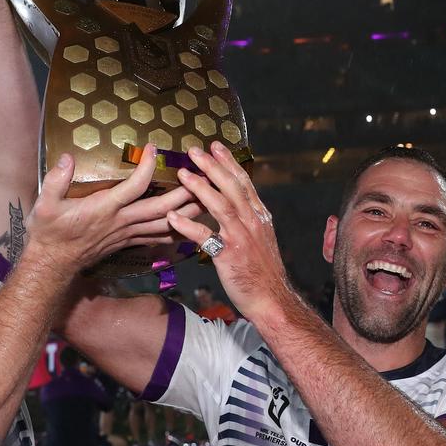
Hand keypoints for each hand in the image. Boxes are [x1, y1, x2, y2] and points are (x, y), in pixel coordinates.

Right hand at [26, 145, 198, 272]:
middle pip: (159, 208)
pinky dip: (175, 232)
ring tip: (207, 200)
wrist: (52, 263)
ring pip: (163, 224)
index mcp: (104, 208)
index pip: (133, 187)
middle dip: (183, 194)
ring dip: (186, 213)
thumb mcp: (45, 204)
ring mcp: (126, 234)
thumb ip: (57, 180)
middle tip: (202, 178)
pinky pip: (156, 237)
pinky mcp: (127, 242)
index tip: (154, 148)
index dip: (146, 167)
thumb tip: (67, 157)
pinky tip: (190, 227)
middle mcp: (120, 222)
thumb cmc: (49, 232)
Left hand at [167, 142, 291, 322]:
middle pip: (232, 188)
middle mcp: (252, 222)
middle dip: (213, 166)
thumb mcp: (262, 239)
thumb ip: (249, 220)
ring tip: (183, 174)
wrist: (272, 299)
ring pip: (221, 206)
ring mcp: (241, 238)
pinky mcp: (229, 255)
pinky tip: (173, 218)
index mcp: (260, 217)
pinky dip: (188, 226)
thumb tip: (237, 204)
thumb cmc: (263, 272)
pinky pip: (206, 237)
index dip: (229, 163)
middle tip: (195, 150)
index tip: (216, 146)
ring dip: (201, 188)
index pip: (244, 183)